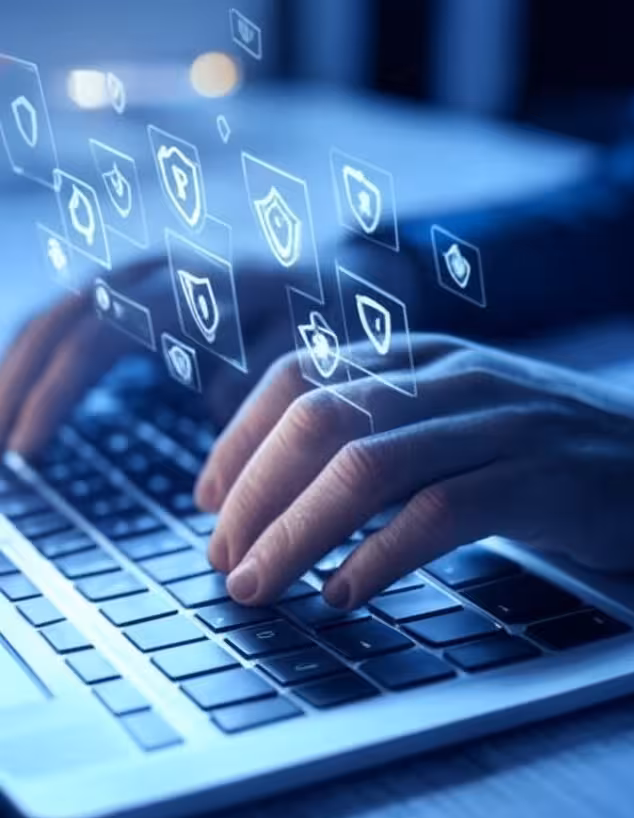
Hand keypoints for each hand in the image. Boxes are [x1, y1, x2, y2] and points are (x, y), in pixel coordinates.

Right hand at [0, 258, 301, 456]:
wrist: (327, 276)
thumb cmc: (315, 320)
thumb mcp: (300, 347)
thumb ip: (257, 375)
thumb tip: (214, 402)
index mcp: (190, 290)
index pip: (96, 338)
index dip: (55, 395)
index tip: (26, 451)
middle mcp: (153, 273)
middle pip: (60, 323)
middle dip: (13, 386)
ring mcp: (138, 275)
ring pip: (55, 315)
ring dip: (13, 369)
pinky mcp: (132, 287)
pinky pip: (69, 316)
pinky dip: (35, 355)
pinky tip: (16, 392)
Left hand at [197, 335, 633, 609]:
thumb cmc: (560, 453)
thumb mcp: (464, 424)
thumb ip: (389, 441)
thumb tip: (294, 499)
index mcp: (424, 358)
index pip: (300, 376)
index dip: (237, 439)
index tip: (207, 502)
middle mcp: (453, 377)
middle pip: (317, 418)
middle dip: (252, 495)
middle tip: (223, 561)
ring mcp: (500, 423)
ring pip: (366, 463)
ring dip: (295, 532)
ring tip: (260, 586)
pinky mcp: (544, 478)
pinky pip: (440, 512)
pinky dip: (379, 557)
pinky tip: (345, 593)